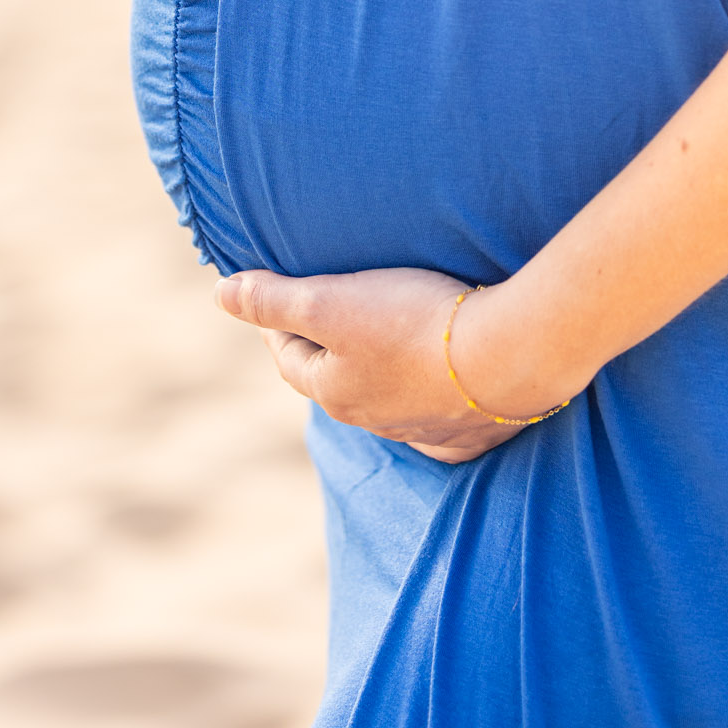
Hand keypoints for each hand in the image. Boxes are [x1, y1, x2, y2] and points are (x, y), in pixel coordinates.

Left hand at [214, 266, 564, 462]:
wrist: (508, 355)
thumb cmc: (413, 322)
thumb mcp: (331, 302)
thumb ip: (273, 299)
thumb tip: (219, 293)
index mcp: (333, 390)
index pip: (290, 357)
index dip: (279, 325)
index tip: (278, 298)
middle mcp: (372, 420)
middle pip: (336, 383)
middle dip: (327, 352)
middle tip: (330, 317)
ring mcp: (423, 432)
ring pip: (385, 403)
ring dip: (378, 375)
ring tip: (385, 340)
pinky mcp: (468, 434)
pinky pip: (437, 424)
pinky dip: (428, 404)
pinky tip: (436, 392)